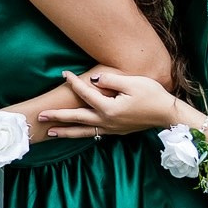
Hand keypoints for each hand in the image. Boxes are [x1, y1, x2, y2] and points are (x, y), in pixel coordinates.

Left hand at [39, 71, 188, 137]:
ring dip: (66, 132)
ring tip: (51, 133)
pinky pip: (95, 134)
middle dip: (57, 117)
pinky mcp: (116, 132)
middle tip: (40, 117)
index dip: (74, 82)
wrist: (167, 114)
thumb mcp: (132, 82)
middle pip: (77, 118)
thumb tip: (94, 78)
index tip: (64, 73)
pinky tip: (76, 134)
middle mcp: (106, 121)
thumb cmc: (152, 95)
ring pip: (83, 131)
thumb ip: (110, 79)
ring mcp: (111, 129)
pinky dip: (83, 134)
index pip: (85, 94)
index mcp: (109, 108)